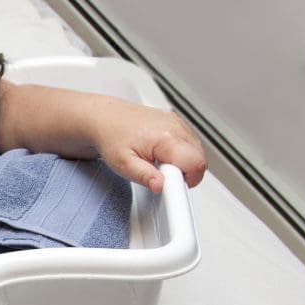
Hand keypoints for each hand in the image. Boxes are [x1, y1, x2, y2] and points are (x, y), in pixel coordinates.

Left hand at [92, 98, 206, 193]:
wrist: (104, 118)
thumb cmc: (112, 137)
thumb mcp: (123, 164)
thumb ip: (144, 176)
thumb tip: (160, 186)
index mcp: (166, 137)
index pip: (196, 164)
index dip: (185, 180)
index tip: (168, 183)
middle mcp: (176, 127)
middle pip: (200, 159)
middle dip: (185, 174)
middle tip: (161, 175)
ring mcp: (178, 122)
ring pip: (197, 151)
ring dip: (183, 164)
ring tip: (158, 164)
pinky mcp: (177, 122)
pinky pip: (190, 143)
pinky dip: (181, 153)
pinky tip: (161, 155)